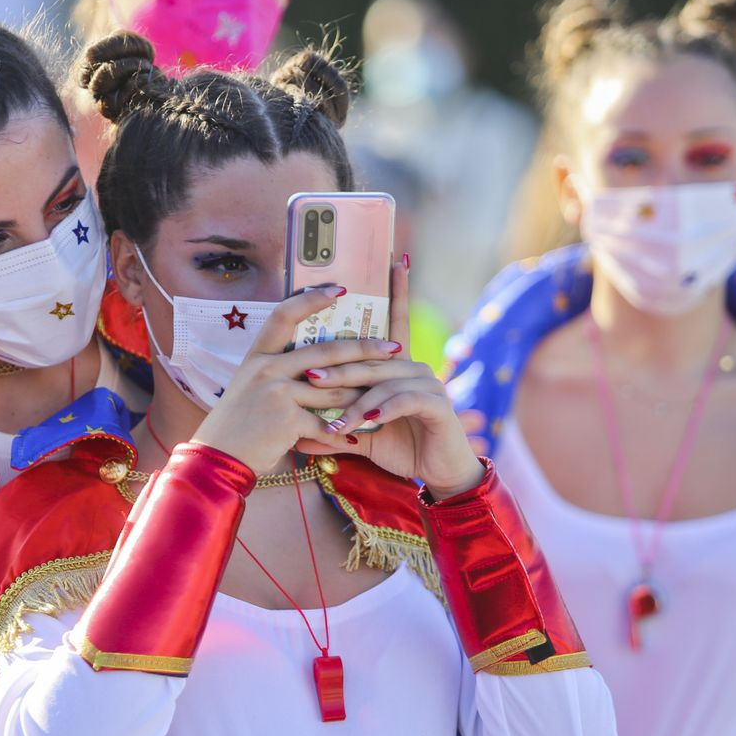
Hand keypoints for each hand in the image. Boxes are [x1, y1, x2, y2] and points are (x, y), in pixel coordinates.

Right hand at [191, 285, 397, 475]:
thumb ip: (280, 372)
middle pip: (326, 352)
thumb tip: (318, 365)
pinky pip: (325, 425)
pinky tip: (354, 439)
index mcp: (258, 355)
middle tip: (393, 348)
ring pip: (334, 390)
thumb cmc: (238, 423)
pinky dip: (340, 434)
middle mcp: (267, 368)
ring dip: (361, 397)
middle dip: (365, 350)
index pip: (285, 314)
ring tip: (386, 396)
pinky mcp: (287, 419)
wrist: (218, 457)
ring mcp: (277, 392)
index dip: (312, 298)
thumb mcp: (251, 386)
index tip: (339, 289)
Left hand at [298, 256, 485, 497]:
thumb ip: (334, 429)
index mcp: (397, 367)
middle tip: (307, 376)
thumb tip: (296, 435)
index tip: (393, 258)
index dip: (397, 290)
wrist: (439, 476)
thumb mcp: (363, 436)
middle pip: (370, 358)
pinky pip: (403, 401)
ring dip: (354, 401)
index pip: (395, 321)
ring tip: (331, 420)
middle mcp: (415, 367)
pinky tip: (365, 422)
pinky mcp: (439, 405)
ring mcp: (429, 384)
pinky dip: (381, 411)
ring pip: (383, 381)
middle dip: (337, 367)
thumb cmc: (402, 448)